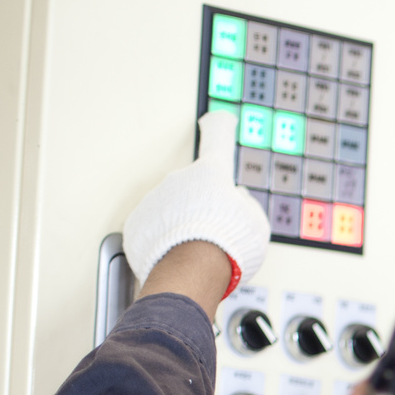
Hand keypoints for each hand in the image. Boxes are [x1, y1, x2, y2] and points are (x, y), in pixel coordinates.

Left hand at [123, 111, 269, 293]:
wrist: (191, 273)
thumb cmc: (226, 248)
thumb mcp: (256, 225)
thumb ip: (245, 206)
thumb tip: (238, 202)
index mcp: (211, 173)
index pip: (217, 138)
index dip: (220, 127)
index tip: (219, 121)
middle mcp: (179, 180)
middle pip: (192, 188)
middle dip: (201, 206)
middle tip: (213, 231)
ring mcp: (155, 200)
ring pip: (171, 210)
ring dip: (181, 225)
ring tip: (195, 251)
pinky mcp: (138, 223)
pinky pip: (153, 229)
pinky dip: (163, 241)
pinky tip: (177, 256)